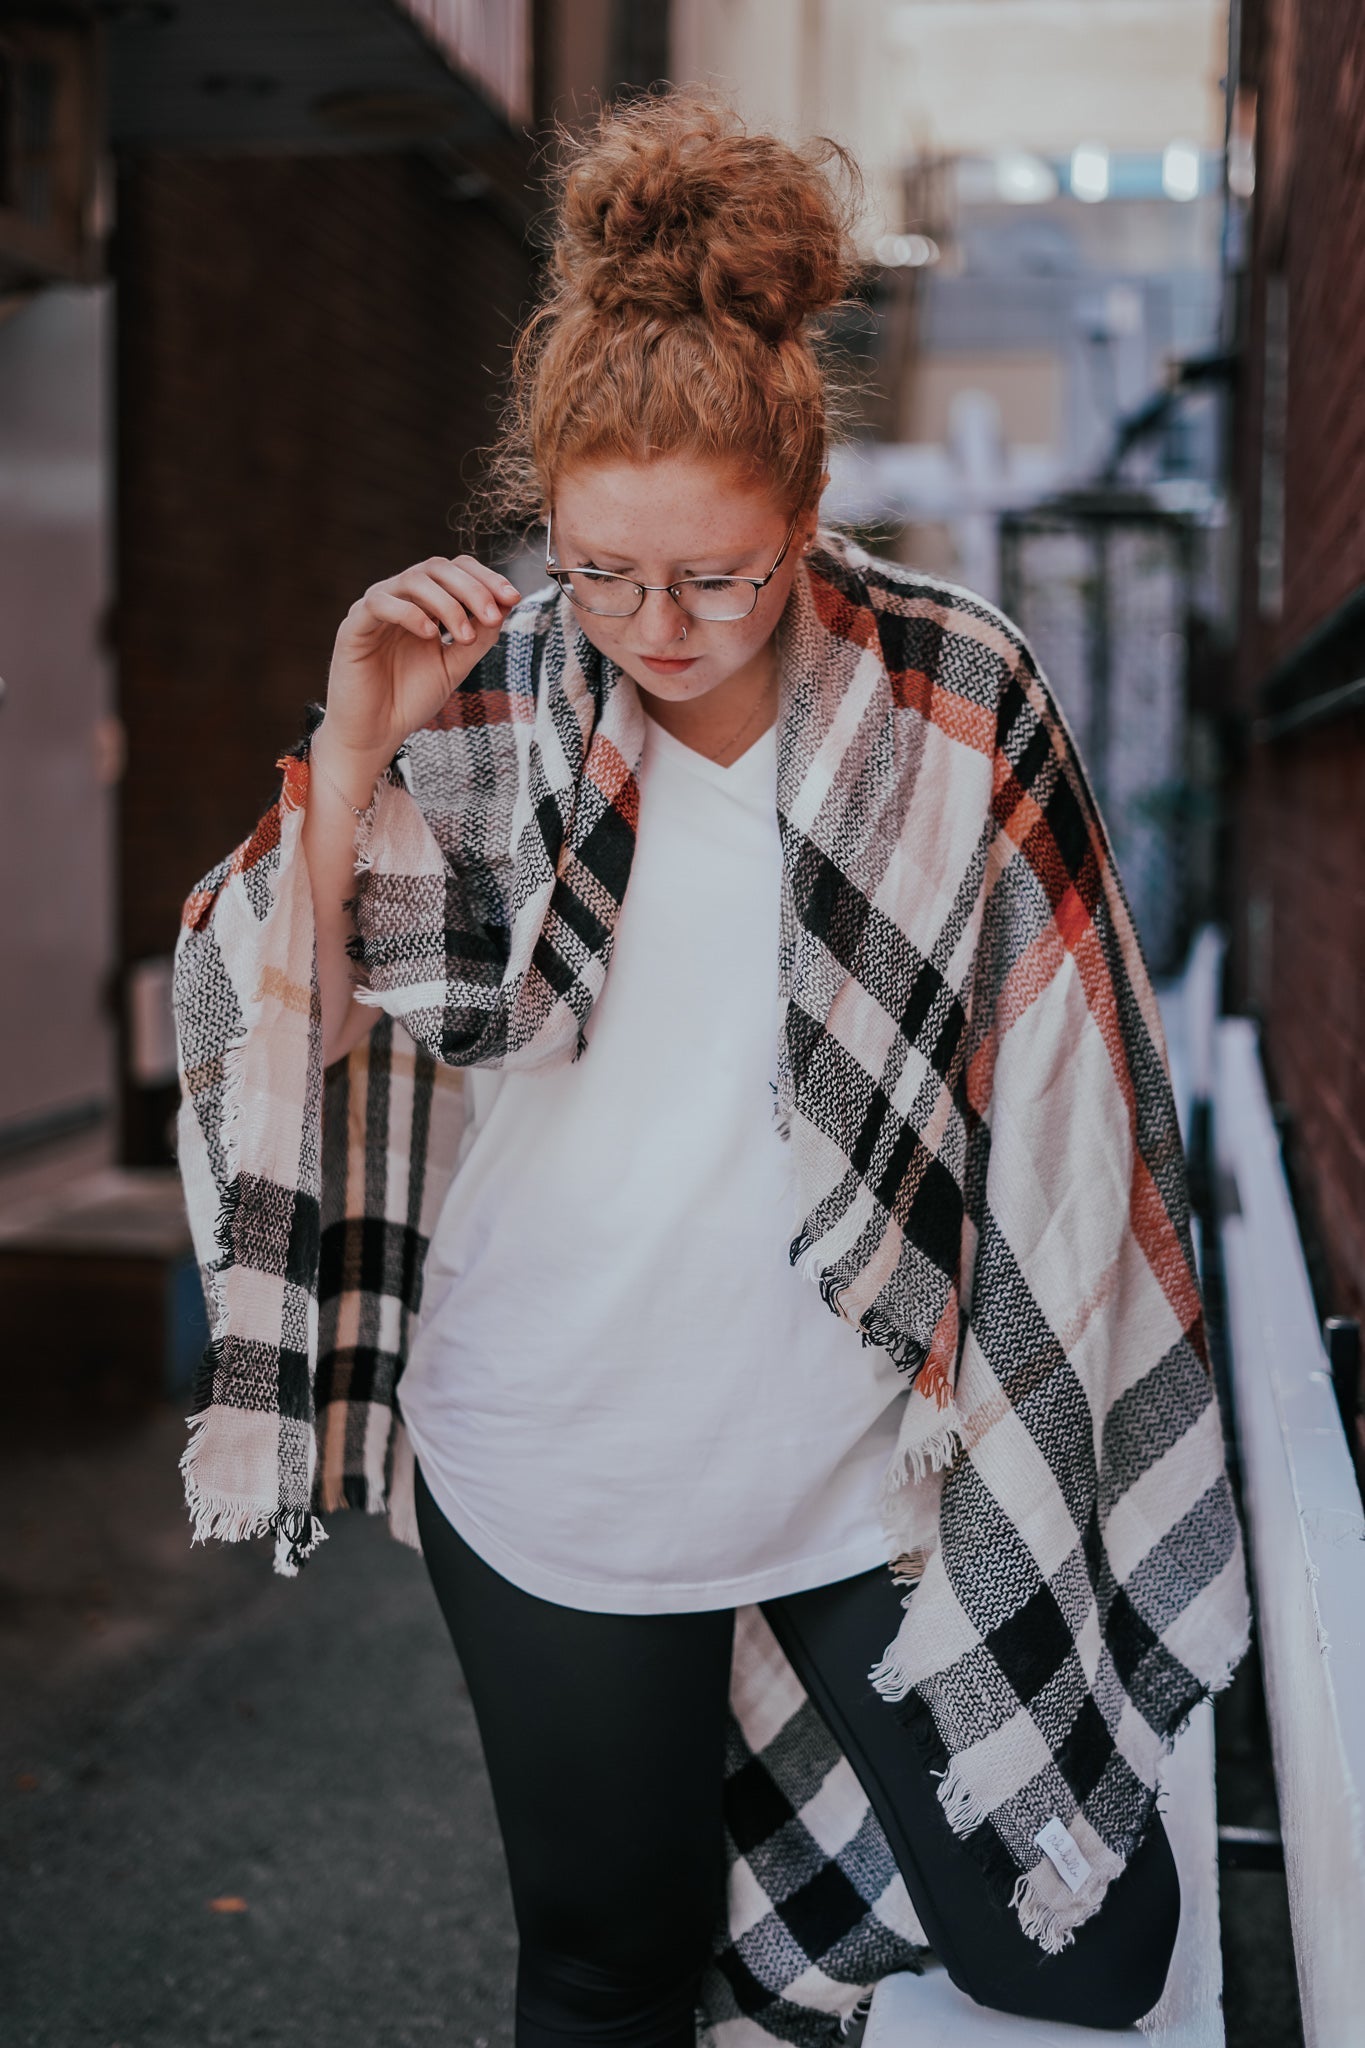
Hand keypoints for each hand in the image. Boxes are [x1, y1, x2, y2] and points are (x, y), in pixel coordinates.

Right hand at [318, 553, 522, 778]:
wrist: (376, 734)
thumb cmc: (410, 699)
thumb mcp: (456, 666)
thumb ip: (480, 637)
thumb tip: (507, 604)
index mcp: (423, 604)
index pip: (455, 570)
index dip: (485, 577)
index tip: (512, 597)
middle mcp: (399, 599)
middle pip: (437, 568)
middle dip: (472, 588)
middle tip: (493, 617)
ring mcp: (375, 610)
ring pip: (412, 579)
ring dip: (447, 603)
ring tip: (465, 636)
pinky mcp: (353, 627)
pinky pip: (379, 603)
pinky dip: (409, 613)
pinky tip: (430, 635)